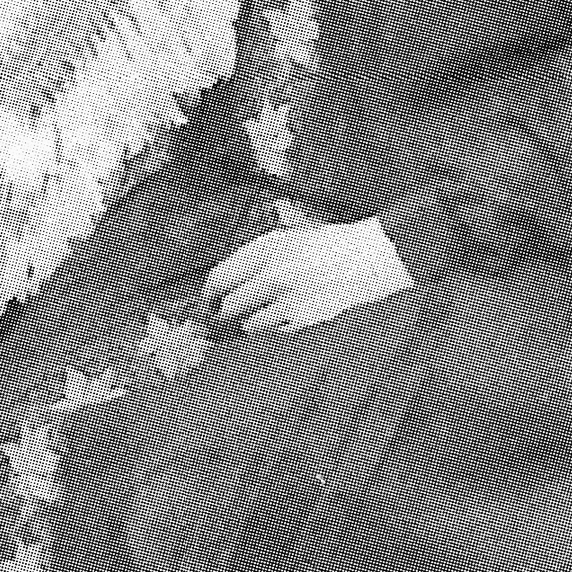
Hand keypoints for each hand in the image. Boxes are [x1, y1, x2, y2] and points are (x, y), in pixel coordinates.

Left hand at [205, 217, 412, 333]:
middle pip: (228, 306)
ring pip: (249, 323)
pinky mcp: (307, 318)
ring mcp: (290, 298)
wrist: (369, 256)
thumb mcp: (281, 241)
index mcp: (263, 249)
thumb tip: (217, 290)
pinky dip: (275, 326)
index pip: (217, 279)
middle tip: (216, 322)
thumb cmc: (322, 248)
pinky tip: (290, 312)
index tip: (202, 307)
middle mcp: (273, 273)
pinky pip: (276, 330)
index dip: (205, 297)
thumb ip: (249, 262)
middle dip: (219, 316)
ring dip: (250, 322)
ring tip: (266, 310)